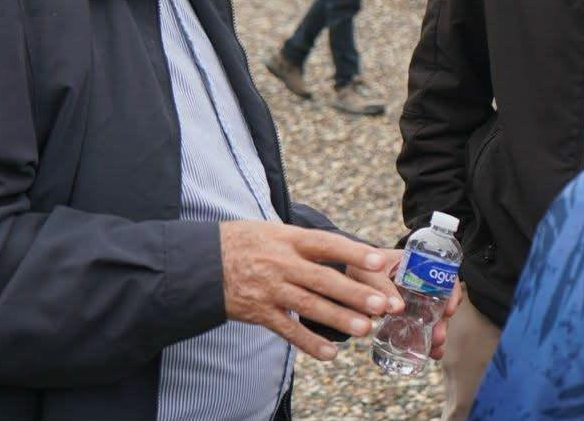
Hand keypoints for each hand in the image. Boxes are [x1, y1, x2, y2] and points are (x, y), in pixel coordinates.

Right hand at [219, 220, 395, 360]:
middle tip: (381, 305)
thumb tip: (341, 248)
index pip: (327, 244)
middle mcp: (281, 263)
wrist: (201, 263)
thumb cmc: (244, 242)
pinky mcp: (259, 313)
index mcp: (288, 239)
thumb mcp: (273, 230)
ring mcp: (270, 289)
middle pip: (323, 279)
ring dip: (339, 318)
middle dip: (354, 293)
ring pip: (309, 306)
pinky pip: (287, 330)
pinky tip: (330, 353)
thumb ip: (304, 241)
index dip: (353, 252)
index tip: (379, 260)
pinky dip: (309, 342)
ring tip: (364, 328)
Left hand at [349, 252, 461, 361]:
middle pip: (441, 301)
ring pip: (433, 317)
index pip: (443, 274)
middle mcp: (421, 283)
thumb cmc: (361, 268)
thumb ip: (381, 287)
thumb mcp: (368, 273)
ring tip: (435, 351)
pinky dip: (426, 341)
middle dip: (443, 321)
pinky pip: (421, 328)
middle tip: (439, 337)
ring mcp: (415, 301)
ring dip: (436, 333)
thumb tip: (398, 308)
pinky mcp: (407, 317)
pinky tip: (429, 354)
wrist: (348, 281)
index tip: (449, 310)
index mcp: (416, 265)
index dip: (452, 291)